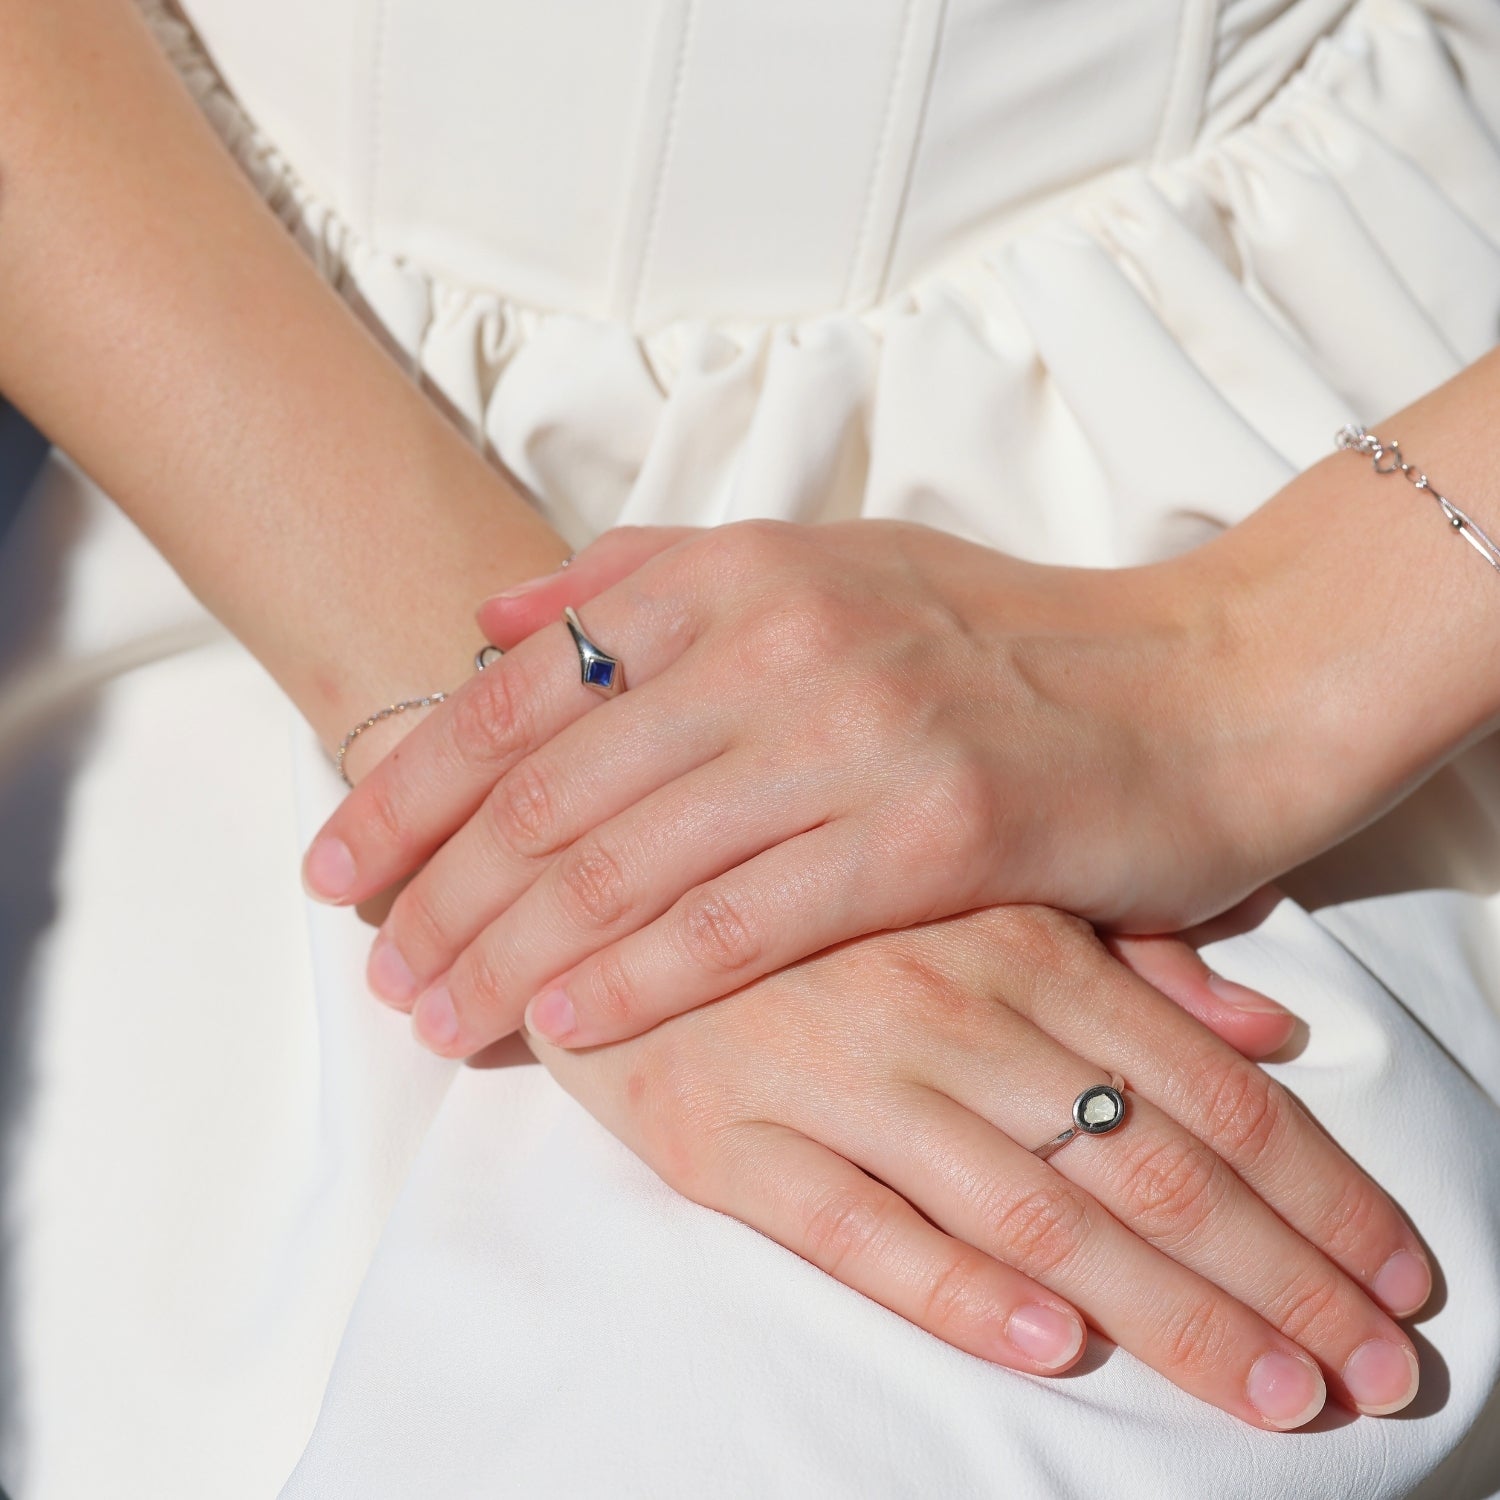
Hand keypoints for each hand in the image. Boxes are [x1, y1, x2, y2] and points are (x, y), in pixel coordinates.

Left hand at [304, 518, 1281, 1055]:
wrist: (1206, 684)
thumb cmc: (1005, 641)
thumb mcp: (828, 565)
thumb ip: (653, 577)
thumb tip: (494, 606)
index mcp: (741, 568)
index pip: (522, 686)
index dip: (411, 782)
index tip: (335, 864)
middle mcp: (783, 635)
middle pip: (550, 781)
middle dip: (435, 883)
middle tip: (367, 961)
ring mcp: (859, 728)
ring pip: (626, 857)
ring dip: (507, 946)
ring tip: (432, 1014)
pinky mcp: (935, 831)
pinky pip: (745, 919)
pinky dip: (639, 978)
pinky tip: (563, 1026)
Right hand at [529, 904, 1428, 1427]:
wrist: (598, 857)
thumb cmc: (805, 880)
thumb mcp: (975, 881)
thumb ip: (1123, 951)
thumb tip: (1268, 1025)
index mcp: (1013, 937)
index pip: (1206, 1088)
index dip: (1316, 1191)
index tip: (1399, 1276)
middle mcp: (943, 1006)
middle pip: (1149, 1164)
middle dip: (1278, 1278)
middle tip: (1374, 1373)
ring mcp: (836, 1073)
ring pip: (1031, 1211)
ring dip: (1166, 1311)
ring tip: (1269, 1394)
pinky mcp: (729, 1138)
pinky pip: (858, 1226)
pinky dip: (960, 1289)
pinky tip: (1055, 1339)